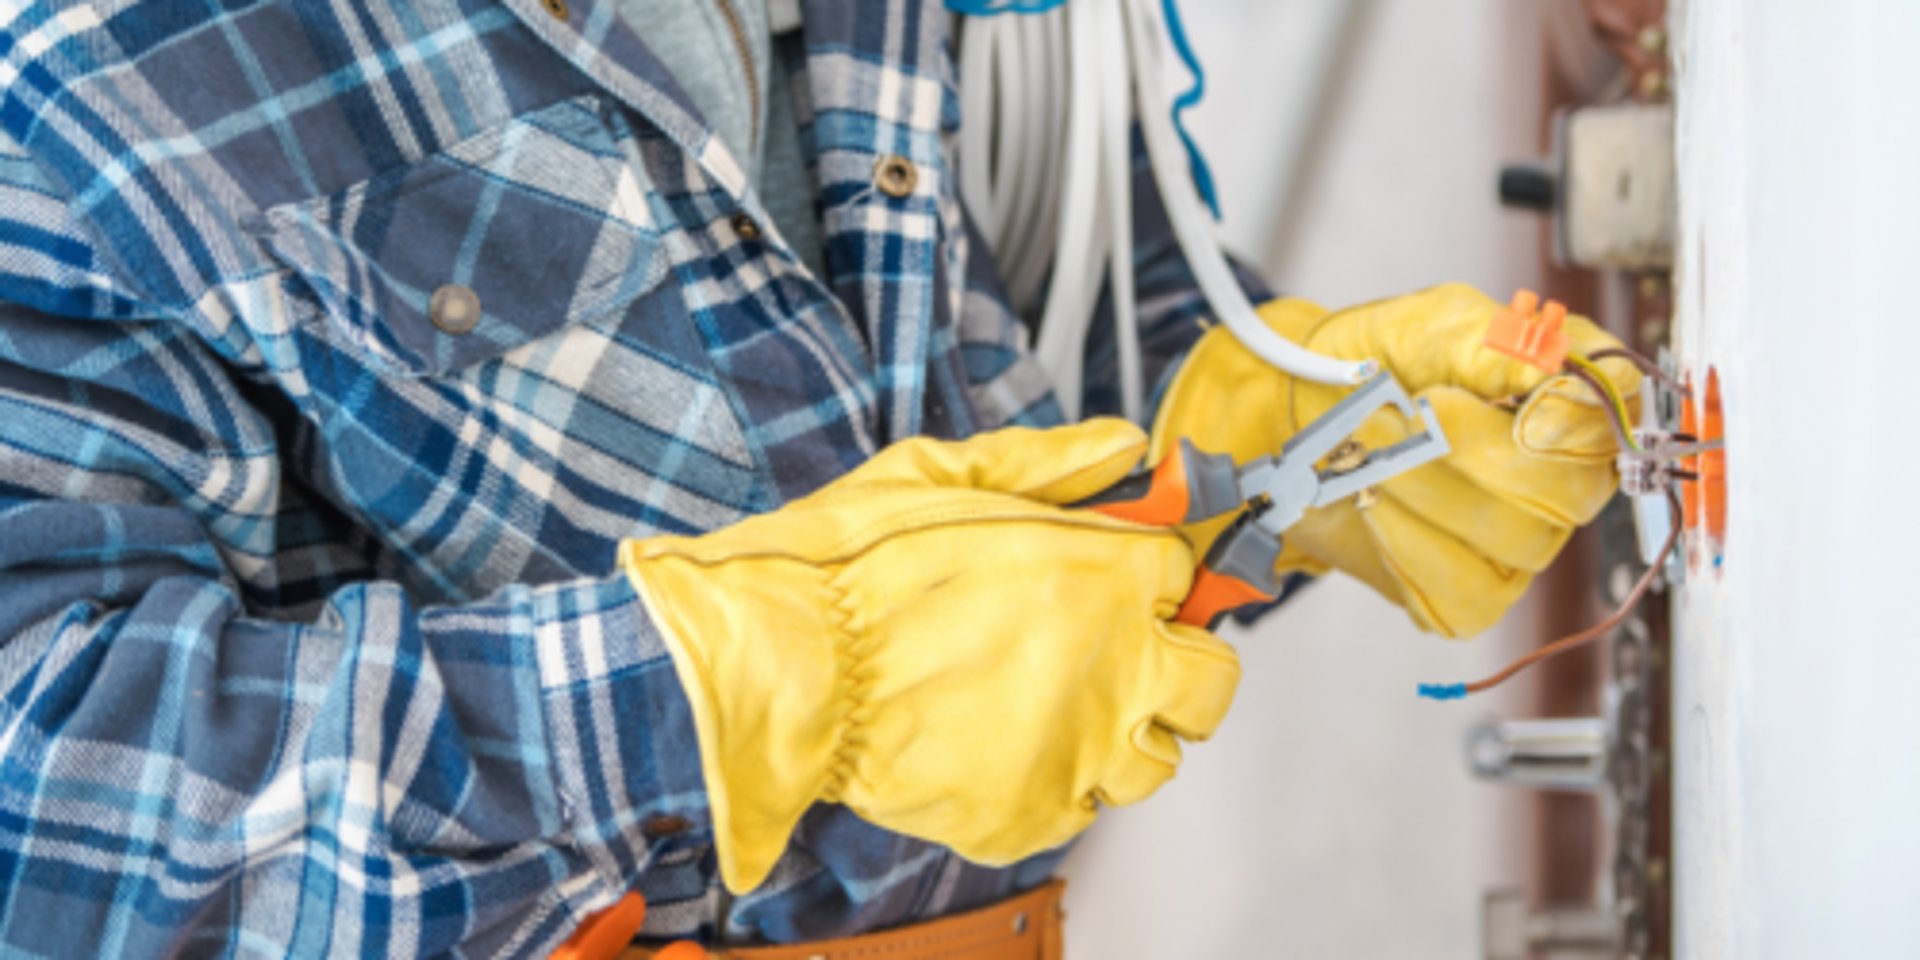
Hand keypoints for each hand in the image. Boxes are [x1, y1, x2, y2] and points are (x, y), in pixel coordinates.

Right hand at [620, 420, 1239, 891]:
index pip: (1185, 576)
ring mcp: (1079, 747)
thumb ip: (1049, 462)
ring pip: (1157, 758)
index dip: (1153, 579)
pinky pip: (1083, 811)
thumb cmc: (846, 571)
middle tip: (1123, 654)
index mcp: (1105, 573)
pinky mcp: (1033, 812)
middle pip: (1210, 679)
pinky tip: (1005, 748)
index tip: (1131, 584)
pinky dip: (1055, 786)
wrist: (777, 665)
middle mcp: (1113, 664)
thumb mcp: (945, 474)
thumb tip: (1122, 445)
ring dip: (1123, 732)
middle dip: (1177, 664)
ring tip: (1055, 708)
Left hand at [1151, 283, 1641, 637]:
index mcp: (1565, 400)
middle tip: (1402, 412)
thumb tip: (1552, 363)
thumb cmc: (1375, 363)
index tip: (1507, 399)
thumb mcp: (1429, 324)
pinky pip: (1463, 591)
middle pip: (1564, 493)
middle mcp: (1561, 479)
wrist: (1302, 417)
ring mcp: (1521, 543)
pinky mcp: (1473, 594)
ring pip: (1511, 540)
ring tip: (1371, 451)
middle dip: (1466, 451)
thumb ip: (1492, 339)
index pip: (1613, 416)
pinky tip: (1375, 505)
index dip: (1570, 414)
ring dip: (1422, 490)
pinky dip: (1405, 545)